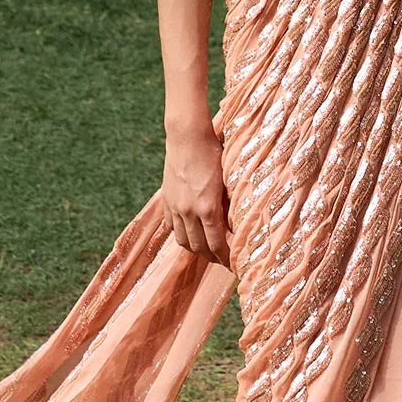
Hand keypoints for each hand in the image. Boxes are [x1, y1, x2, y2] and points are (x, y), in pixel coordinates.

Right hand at [158, 115, 228, 264]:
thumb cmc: (214, 154)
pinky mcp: (166, 200)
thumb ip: (230, 205)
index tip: (234, 264)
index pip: (217, 244)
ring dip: (195, 250)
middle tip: (223, 261)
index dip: (226, 258)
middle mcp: (188, 211)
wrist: (187, 136)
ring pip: (183, 240)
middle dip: (212, 258)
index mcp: (207, 208)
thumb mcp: (228, 181)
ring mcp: (175, 207)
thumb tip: (236, 226)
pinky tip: (189, 234)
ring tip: (206, 251)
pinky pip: (171, 227)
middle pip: (199, 247)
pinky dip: (181, 235)